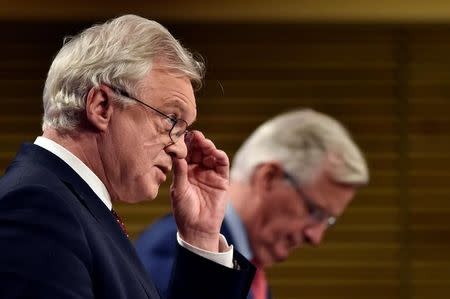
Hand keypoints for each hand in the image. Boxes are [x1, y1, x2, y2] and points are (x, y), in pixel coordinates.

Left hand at [170, 131, 228, 251]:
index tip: (183, 135)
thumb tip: (177, 156)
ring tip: (204, 143)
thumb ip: (179, 173)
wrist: (198, 228)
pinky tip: (215, 152)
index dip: (185, 144)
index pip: (186, 154)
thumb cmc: (184, 211)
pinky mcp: (222, 179)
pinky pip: (222, 165)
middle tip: (195, 135)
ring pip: (210, 155)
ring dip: (208, 147)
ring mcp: (210, 173)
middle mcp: (197, 170)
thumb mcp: (178, 191)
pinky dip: (220, 156)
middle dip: (197, 142)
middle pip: (199, 151)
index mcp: (184, 171)